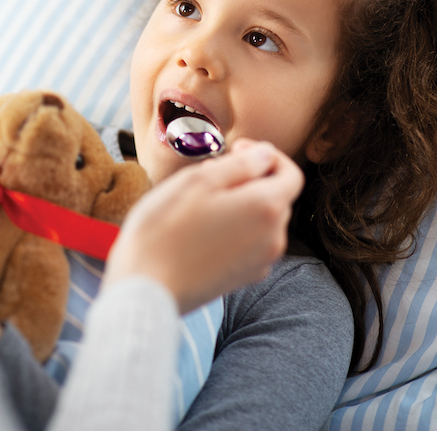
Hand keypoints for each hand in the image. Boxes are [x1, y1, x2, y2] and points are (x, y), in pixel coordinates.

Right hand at [102, 139, 302, 313]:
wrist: (146, 287)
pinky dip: (234, 228)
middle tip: (208, 175)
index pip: (291, 174)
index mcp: (267, 207)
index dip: (267, 155)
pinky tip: (200, 230)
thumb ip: (241, 163)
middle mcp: (273, 238)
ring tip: (199, 203)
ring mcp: (260, 262)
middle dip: (250, 179)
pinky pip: (249, 242)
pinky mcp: (243, 277)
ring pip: (261, 220)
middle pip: (275, 196)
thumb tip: (266, 155)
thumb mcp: (199, 180)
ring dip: (240, 204)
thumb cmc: (166, 228)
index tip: (236, 149)